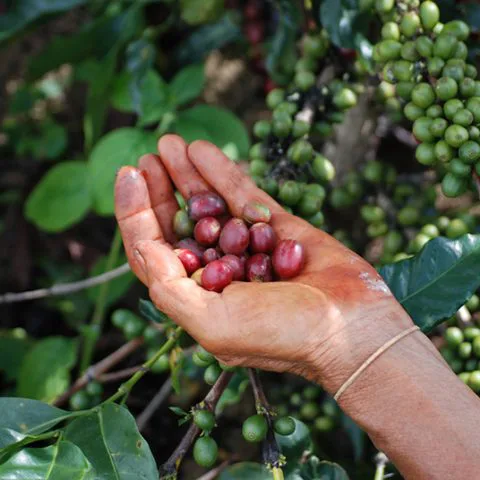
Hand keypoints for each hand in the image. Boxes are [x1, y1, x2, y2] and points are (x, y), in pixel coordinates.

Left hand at [114, 135, 413, 394]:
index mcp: (197, 299)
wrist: (351, 327)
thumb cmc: (282, 335)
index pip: (153, 252)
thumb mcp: (212, 323)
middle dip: (160, 191)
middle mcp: (218, 272)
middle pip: (178, 226)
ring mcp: (248, 248)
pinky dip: (222, 174)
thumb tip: (143, 244)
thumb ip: (170, 288)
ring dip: (187, 176)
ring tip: (170, 143)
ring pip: (210, 208)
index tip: (129, 174)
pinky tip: (202, 150)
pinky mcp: (277, 229)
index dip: (135, 214)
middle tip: (148, 157)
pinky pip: (243, 197)